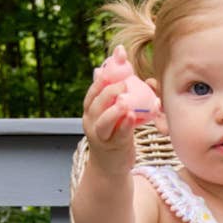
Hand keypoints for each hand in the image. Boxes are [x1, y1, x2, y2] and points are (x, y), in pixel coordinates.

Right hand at [82, 54, 143, 176]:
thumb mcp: (113, 114)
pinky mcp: (112, 147)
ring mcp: (100, 135)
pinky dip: (124, 124)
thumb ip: (113, 94)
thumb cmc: (114, 136)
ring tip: (125, 100)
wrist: (110, 167)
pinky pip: (117, 135)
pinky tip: (131, 116)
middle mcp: (91, 120)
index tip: (119, 56)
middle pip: (96, 101)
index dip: (106, 73)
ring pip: (103, 119)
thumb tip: (107, 68)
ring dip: (114, 108)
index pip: (95, 88)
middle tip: (124, 82)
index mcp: (91, 109)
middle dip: (109, 90)